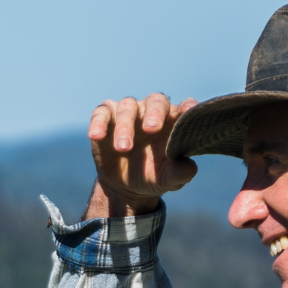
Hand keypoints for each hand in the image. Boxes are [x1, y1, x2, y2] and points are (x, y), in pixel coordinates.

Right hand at [85, 93, 199, 218]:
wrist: (125, 186)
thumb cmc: (152, 176)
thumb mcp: (167, 180)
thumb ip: (179, 174)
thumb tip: (191, 169)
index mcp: (173, 122)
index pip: (184, 107)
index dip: (188, 107)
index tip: (188, 112)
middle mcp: (152, 111)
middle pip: (156, 101)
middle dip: (153, 113)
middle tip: (150, 129)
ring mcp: (129, 113)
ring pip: (127, 107)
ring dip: (125, 126)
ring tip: (122, 148)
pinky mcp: (106, 118)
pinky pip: (101, 113)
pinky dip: (98, 123)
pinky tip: (96, 136)